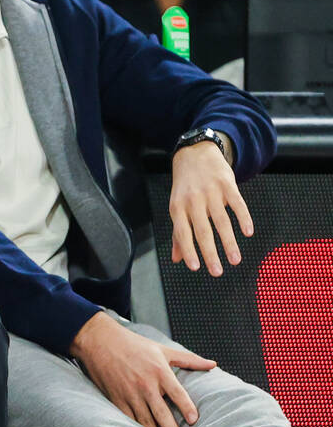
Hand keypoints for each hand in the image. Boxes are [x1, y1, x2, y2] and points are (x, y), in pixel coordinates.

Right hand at [71, 312, 215, 426]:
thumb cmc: (133, 344)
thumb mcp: (162, 349)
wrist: (100, 341)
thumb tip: (213, 364)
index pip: (177, 393)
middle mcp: (145, 384)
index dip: (187, 408)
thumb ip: (189, 359)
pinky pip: (128, 417)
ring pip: (144, 419)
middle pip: (161, 412)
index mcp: (159, 371)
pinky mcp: (116, 398)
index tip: (194, 420)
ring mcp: (129, 393)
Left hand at [169, 140, 252, 276]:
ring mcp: (211, 192)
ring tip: (235, 260)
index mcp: (178, 207)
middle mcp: (193, 201)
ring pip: (221, 221)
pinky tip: (248, 232)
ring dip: (229, 242)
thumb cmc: (185, 186)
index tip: (195, 267)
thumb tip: (178, 259)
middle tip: (217, 272)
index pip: (182, 232)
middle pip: (203, 230)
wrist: (195, 153)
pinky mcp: (227, 184)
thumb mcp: (177, 206)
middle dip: (210, 253)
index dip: (188, 250)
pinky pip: (237, 203)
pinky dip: (244, 218)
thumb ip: (179, 233)